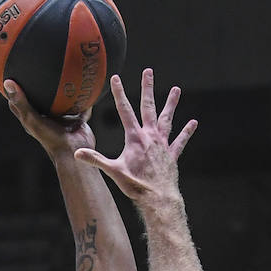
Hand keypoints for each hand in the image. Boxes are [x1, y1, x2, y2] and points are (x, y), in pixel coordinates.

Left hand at [4, 79, 94, 155]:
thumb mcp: (31, 119)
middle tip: (39, 71)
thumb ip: (21, 102)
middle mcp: (48, 118)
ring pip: (62, 103)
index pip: (19, 104)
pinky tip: (87, 84)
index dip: (14, 92)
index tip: (13, 77)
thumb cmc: (50, 138)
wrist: (73, 151)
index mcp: (34, 120)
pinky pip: (82, 107)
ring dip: (64, 92)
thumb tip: (8, 82)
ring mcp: (63, 120)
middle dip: (40, 88)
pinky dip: (85, 99)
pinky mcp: (77, 121)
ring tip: (64, 74)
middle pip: (41, 101)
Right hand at [73, 68, 196, 206]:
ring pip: (167, 119)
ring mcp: (163, 145)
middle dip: (147, 88)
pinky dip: (186, 132)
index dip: (119, 93)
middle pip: (148, 107)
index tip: (116, 78)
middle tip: (148, 71)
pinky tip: (193, 123)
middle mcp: (150, 137)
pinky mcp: (172, 155)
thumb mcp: (113, 171)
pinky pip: (181, 140)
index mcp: (135, 138)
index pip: (125, 110)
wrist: (158, 198)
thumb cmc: (135, 185)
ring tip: (176, 89)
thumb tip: (77, 153)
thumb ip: (95, 160)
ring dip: (171, 104)